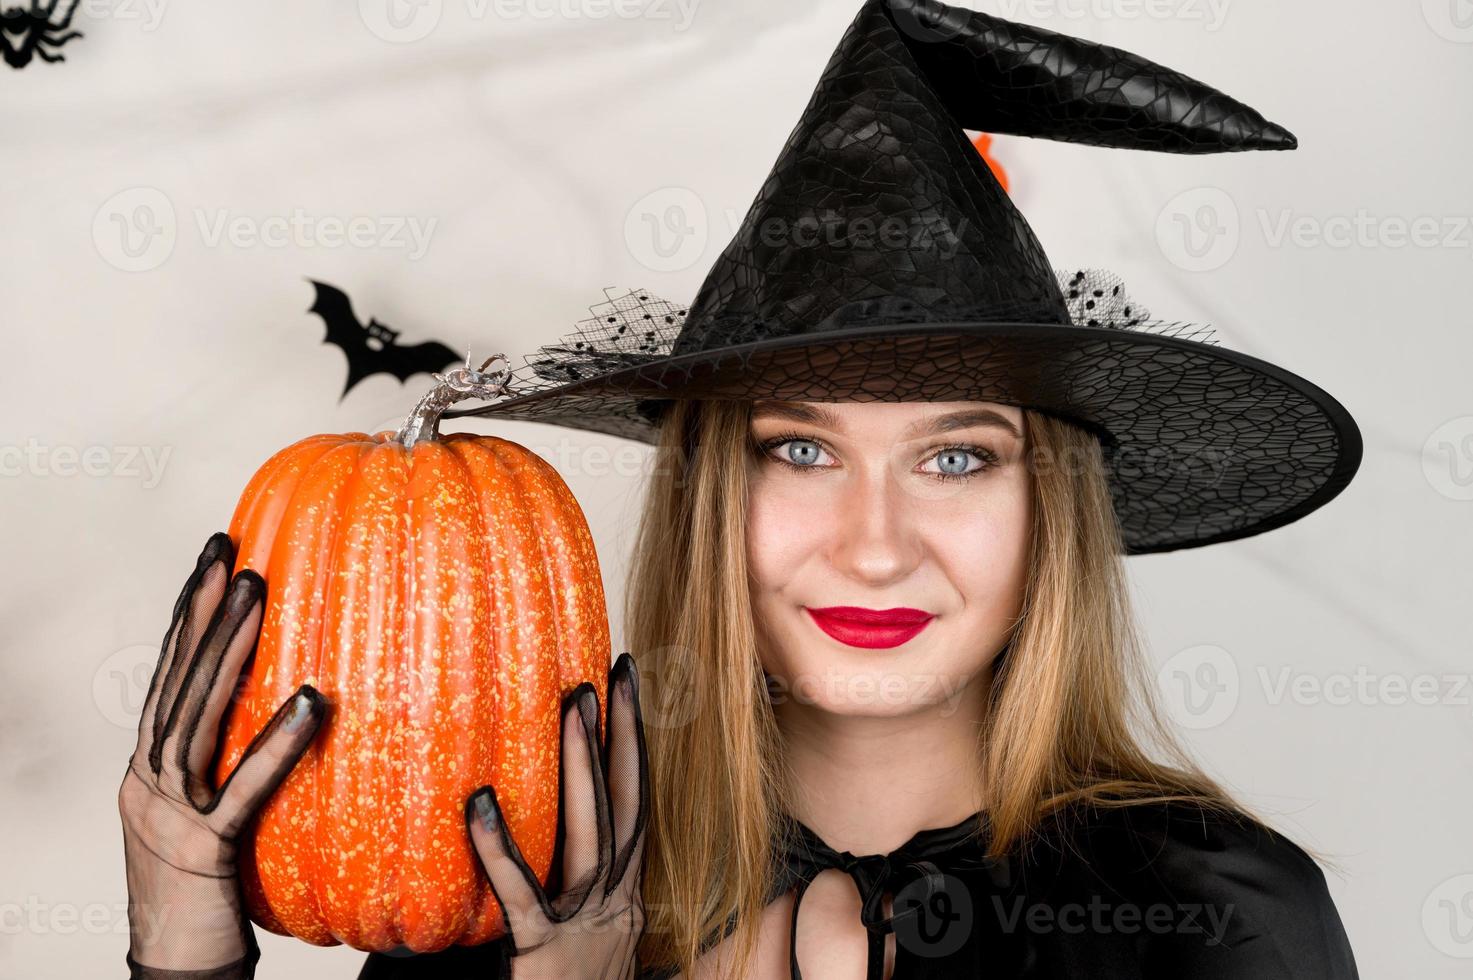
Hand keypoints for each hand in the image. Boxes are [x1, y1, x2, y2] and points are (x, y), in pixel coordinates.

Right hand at [119, 531, 327, 971]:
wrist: (178, 977)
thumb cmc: (211, 900)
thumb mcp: (218, 822)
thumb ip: (235, 767)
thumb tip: (295, 708)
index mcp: (149, 773)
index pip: (169, 679)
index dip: (189, 617)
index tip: (214, 559)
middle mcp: (146, 785)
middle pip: (174, 683)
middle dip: (200, 612)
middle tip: (229, 550)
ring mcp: (165, 817)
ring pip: (194, 720)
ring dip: (226, 653)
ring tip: (257, 593)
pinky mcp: (200, 853)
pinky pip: (241, 792)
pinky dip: (274, 744)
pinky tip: (307, 701)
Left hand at [466, 653, 649, 979]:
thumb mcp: (567, 940)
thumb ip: (550, 892)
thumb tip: (504, 822)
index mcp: (622, 900)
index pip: (635, 808)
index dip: (636, 748)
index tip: (628, 688)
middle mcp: (616, 908)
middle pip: (626, 808)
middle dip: (625, 738)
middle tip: (612, 675)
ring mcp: (588, 930)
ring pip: (593, 837)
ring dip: (584, 768)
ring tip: (572, 706)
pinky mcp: (545, 957)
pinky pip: (524, 897)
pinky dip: (502, 850)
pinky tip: (481, 804)